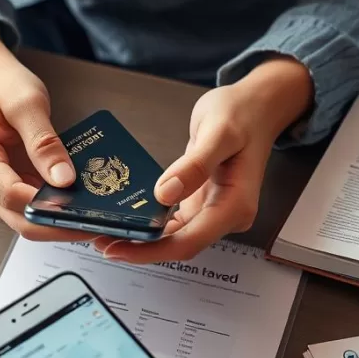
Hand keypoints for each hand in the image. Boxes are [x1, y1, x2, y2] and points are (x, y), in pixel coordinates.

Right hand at [0, 18, 87, 241]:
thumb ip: (44, 143)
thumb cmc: (0, 86)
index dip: (49, 206)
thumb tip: (63, 179)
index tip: (81, 208)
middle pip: (19, 218)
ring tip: (89, 215)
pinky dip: (51, 207)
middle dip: (57, 225)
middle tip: (95, 223)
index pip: (13, 196)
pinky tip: (75, 202)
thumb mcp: (27, 104)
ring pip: (24, 218)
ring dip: (56, 219)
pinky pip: (27, 205)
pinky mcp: (1, 185)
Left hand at [96, 57, 313, 261]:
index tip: (118, 248)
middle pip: (179, 245)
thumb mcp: (219, 132)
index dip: (152, 251)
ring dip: (141, 240)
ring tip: (105, 233)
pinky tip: (126, 220)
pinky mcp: (200, 203)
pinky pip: (172, 222)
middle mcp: (225, 215)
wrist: (256, 106)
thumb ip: (195, 165)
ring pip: (173, 237)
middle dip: (140, 248)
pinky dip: (149, 225)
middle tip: (102, 241)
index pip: (189, 242)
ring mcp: (212, 211)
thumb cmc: (243, 114)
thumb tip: (165, 193)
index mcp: (235, 206)